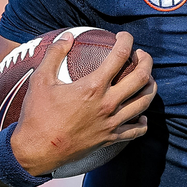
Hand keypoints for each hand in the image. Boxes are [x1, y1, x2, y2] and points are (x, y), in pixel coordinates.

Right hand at [9, 31, 155, 176]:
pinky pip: (136, 130)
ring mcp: (111, 123)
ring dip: (150, 87)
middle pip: (141, 77)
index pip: (119, 56)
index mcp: (93, 86)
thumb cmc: (37, 115)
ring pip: (144, 102)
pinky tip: (140, 115)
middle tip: (141, 55)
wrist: (36, 150)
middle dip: (146, 61)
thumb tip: (68, 36)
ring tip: (147, 79)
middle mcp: (107, 104)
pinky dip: (143, 121)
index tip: (124, 37)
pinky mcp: (110, 139)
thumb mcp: (40, 80)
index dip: (126, 41)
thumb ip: (54, 54)